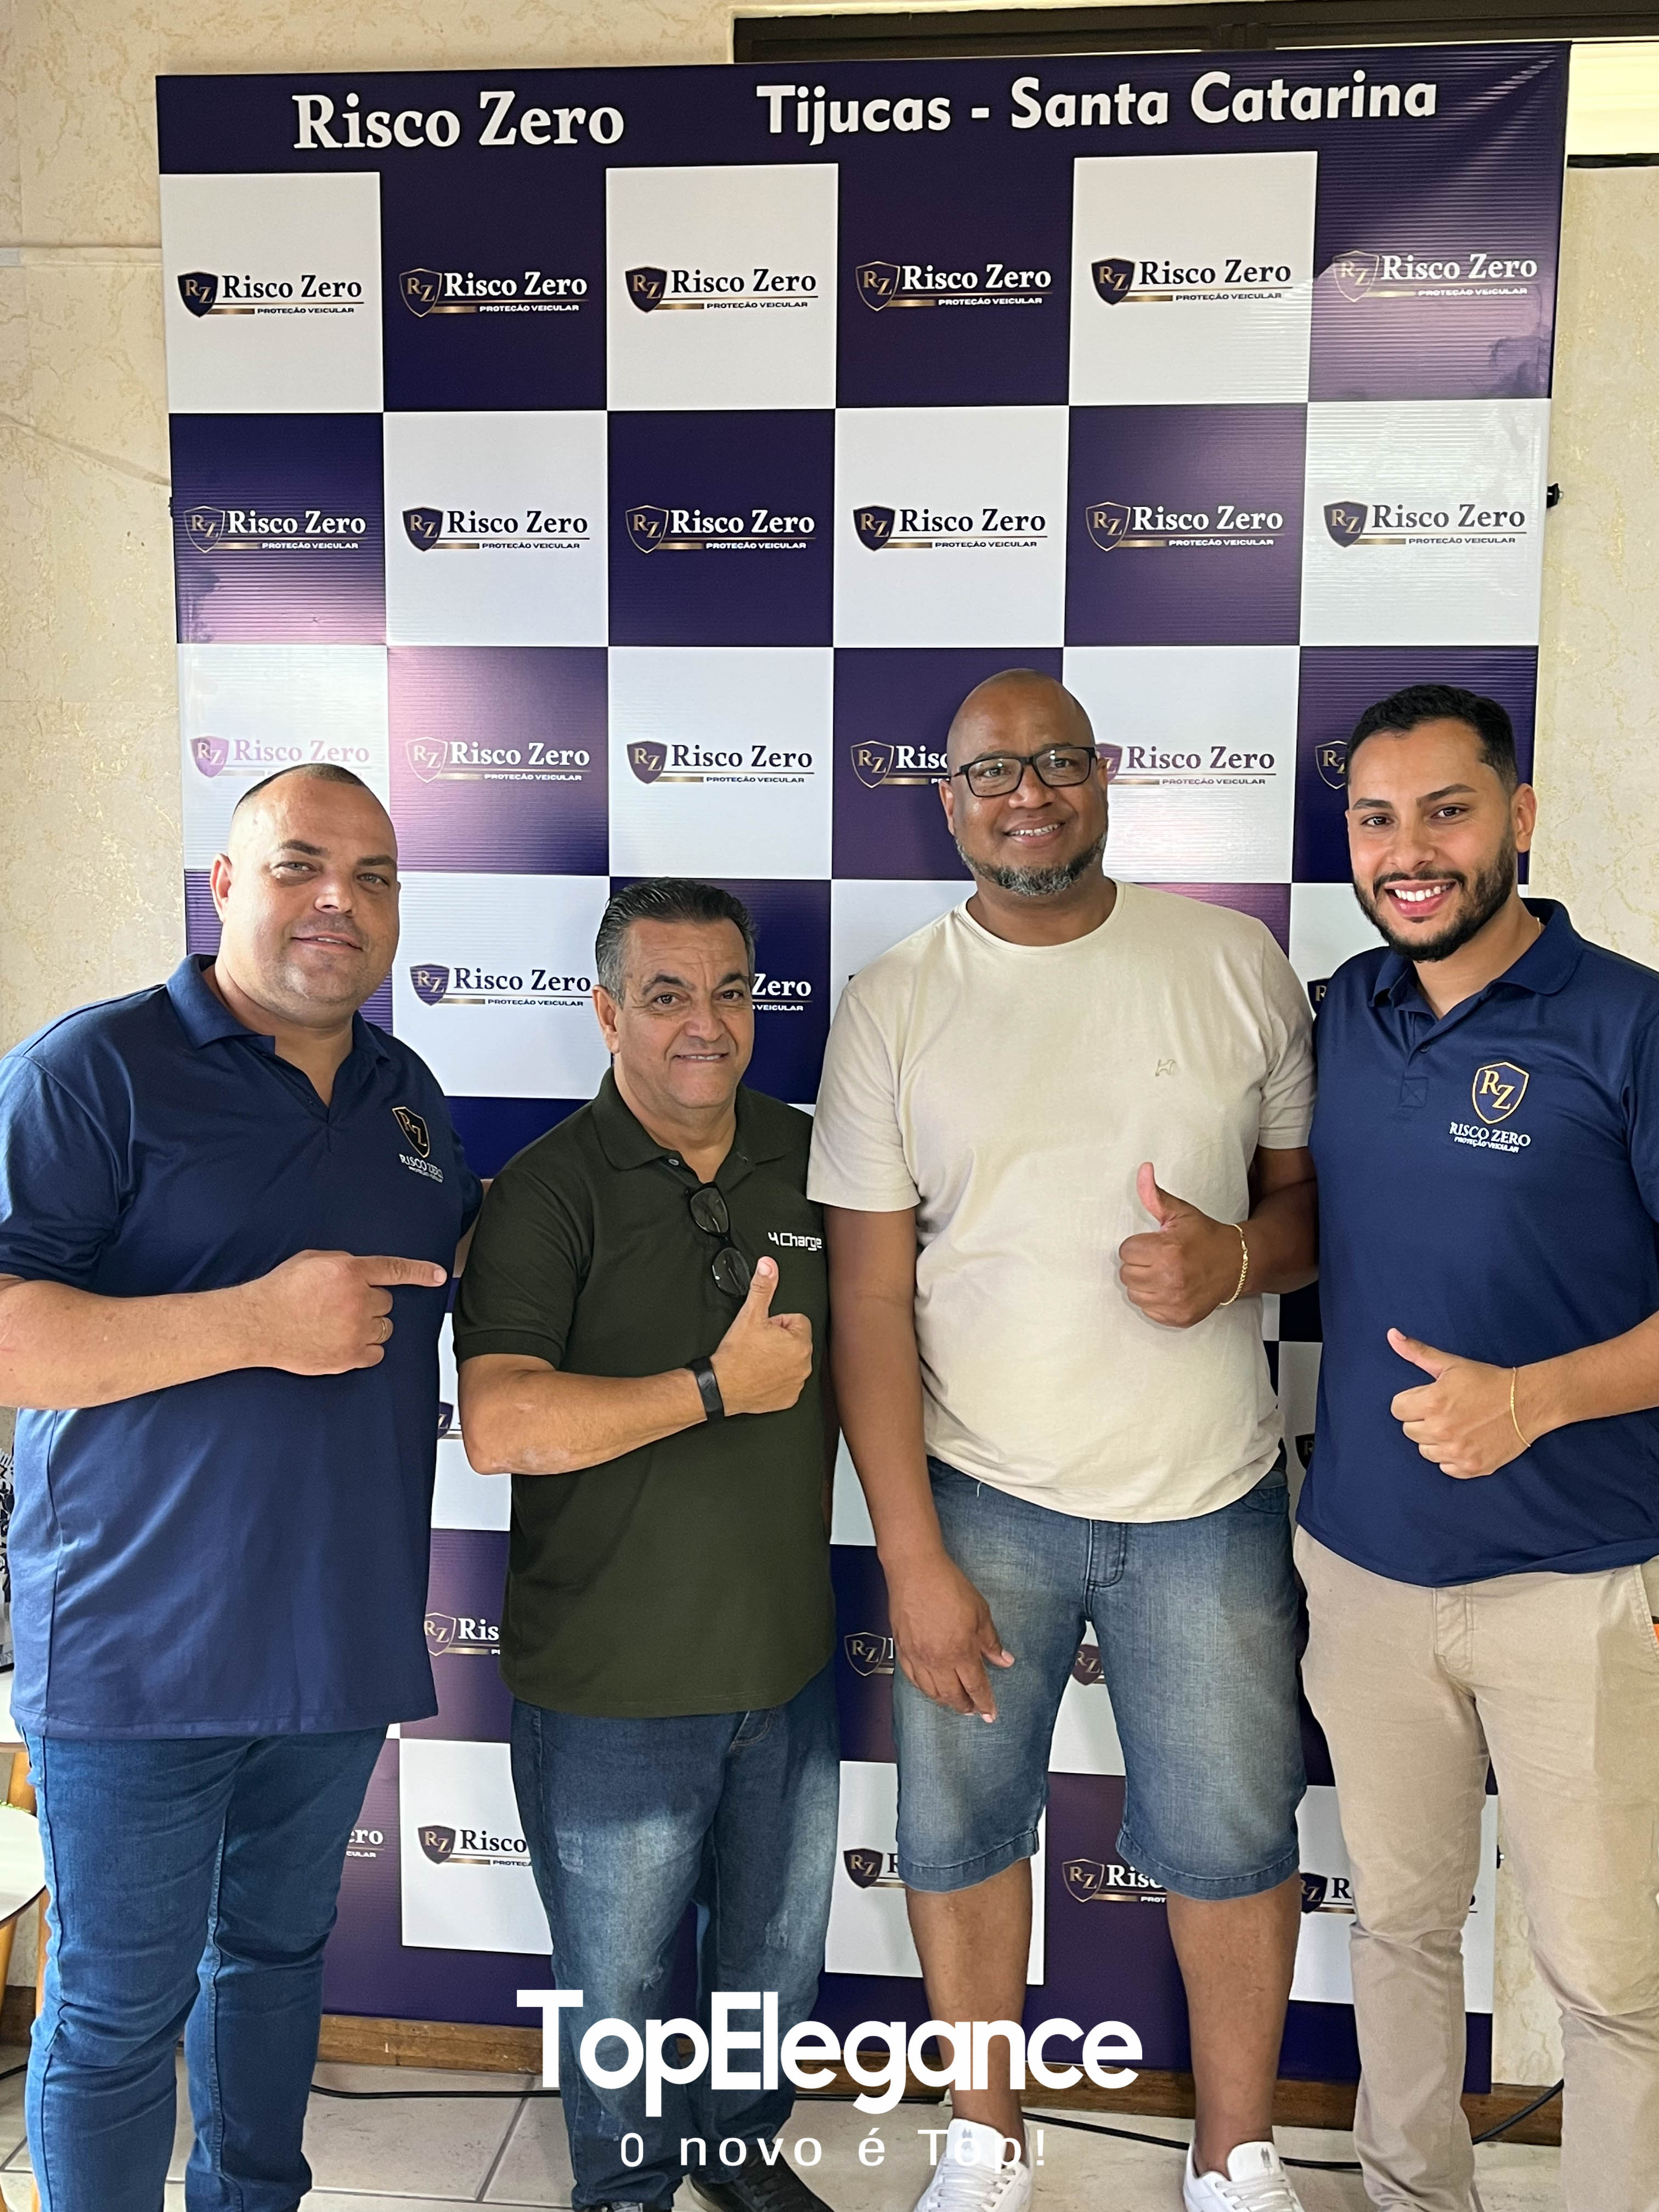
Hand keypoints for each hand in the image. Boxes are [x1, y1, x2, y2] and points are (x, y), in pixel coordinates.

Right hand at [246, 1251, 448, 1374]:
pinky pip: (376, 1353)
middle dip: (370, 1304)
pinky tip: (343, 1343)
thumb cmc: (280, 1291)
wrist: (257, 1324)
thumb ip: (344, 1264)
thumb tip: (361, 1272)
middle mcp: (358, 1300)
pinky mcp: (349, 1356)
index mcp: (350, 1272)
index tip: (439, 1276)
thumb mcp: (312, 1261)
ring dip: (369, 1326)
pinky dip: (365, 1349)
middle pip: (386, 1303)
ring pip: (383, 1328)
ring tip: (339, 1325)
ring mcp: (355, 1331)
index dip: (421, 1272)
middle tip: (342, 1307)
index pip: (395, 1269)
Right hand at [711, 1256, 811, 1415]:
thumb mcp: (750, 1315)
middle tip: (759, 1344)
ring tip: (759, 1359)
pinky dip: (777, 1378)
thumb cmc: (736, 1355)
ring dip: (780, 1358)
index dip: (778, 1323)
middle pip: (796, 1341)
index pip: (797, 1321)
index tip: (764, 1330)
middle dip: (780, 1340)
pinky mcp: (789, 1398)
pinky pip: (788, 1382)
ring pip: (792, 1360)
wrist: (722, 1387)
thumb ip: (762, 1287)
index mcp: (800, 1342)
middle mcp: (804, 1364)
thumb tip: (768, 1266)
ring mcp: (797, 1383)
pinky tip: (761, 1374)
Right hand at [885, 1549, 1014, 1720]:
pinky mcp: (902, 1649)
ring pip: (931, 1691)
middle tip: (973, 1710)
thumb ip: (991, 1641)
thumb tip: (1004, 1659)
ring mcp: (917, 1656)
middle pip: (952, 1695)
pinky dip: (923, 1688)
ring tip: (954, 1702)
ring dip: (944, 1701)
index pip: (976, 1687)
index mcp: (961, 1652)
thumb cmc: (946, 1585)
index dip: (985, 1703)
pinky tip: (929, 1687)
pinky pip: (912, 1678)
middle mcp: (937, 1660)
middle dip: (965, 1706)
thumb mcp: (980, 1612)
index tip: (990, 1713)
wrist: (916, 1570)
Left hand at [1118, 1162, 1245, 1327]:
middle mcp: (1169, 1278)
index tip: (1156, 1243)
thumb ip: (1155, 1195)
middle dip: (1140, 1263)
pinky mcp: (1178, 1318)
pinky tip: (1170, 1288)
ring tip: (1164, 1273)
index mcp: (1167, 1251)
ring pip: (1134, 1293)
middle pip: (1126, 1273)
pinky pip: (1148, 1310)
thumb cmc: (1205, 1236)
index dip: (1139, 1245)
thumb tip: (1143, 1169)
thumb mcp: (1181, 1213)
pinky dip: (1155, 1301)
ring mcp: (1174, 1301)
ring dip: (1144, 1283)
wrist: (1237, 1264)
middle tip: (1160, 1258)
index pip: (1126, 1251)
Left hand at [1387, 1329, 1529, 1478]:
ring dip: (1435, 1440)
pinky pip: (1445, 1468)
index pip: (1397, 1409)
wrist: (1527, 1402)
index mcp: (1432, 1403)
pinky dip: (1451, 1457)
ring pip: (1425, 1451)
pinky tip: (1465, 1442)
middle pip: (1409, 1431)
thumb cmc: (1487, 1381)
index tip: (1426, 1399)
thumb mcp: (1451, 1364)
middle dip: (1421, 1420)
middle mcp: (1441, 1431)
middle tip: (1444, 1411)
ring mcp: (1456, 1452)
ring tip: (1455, 1426)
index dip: (1410, 1402)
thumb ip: (1417, 1352)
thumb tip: (1391, 1335)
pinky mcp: (1471, 1468)